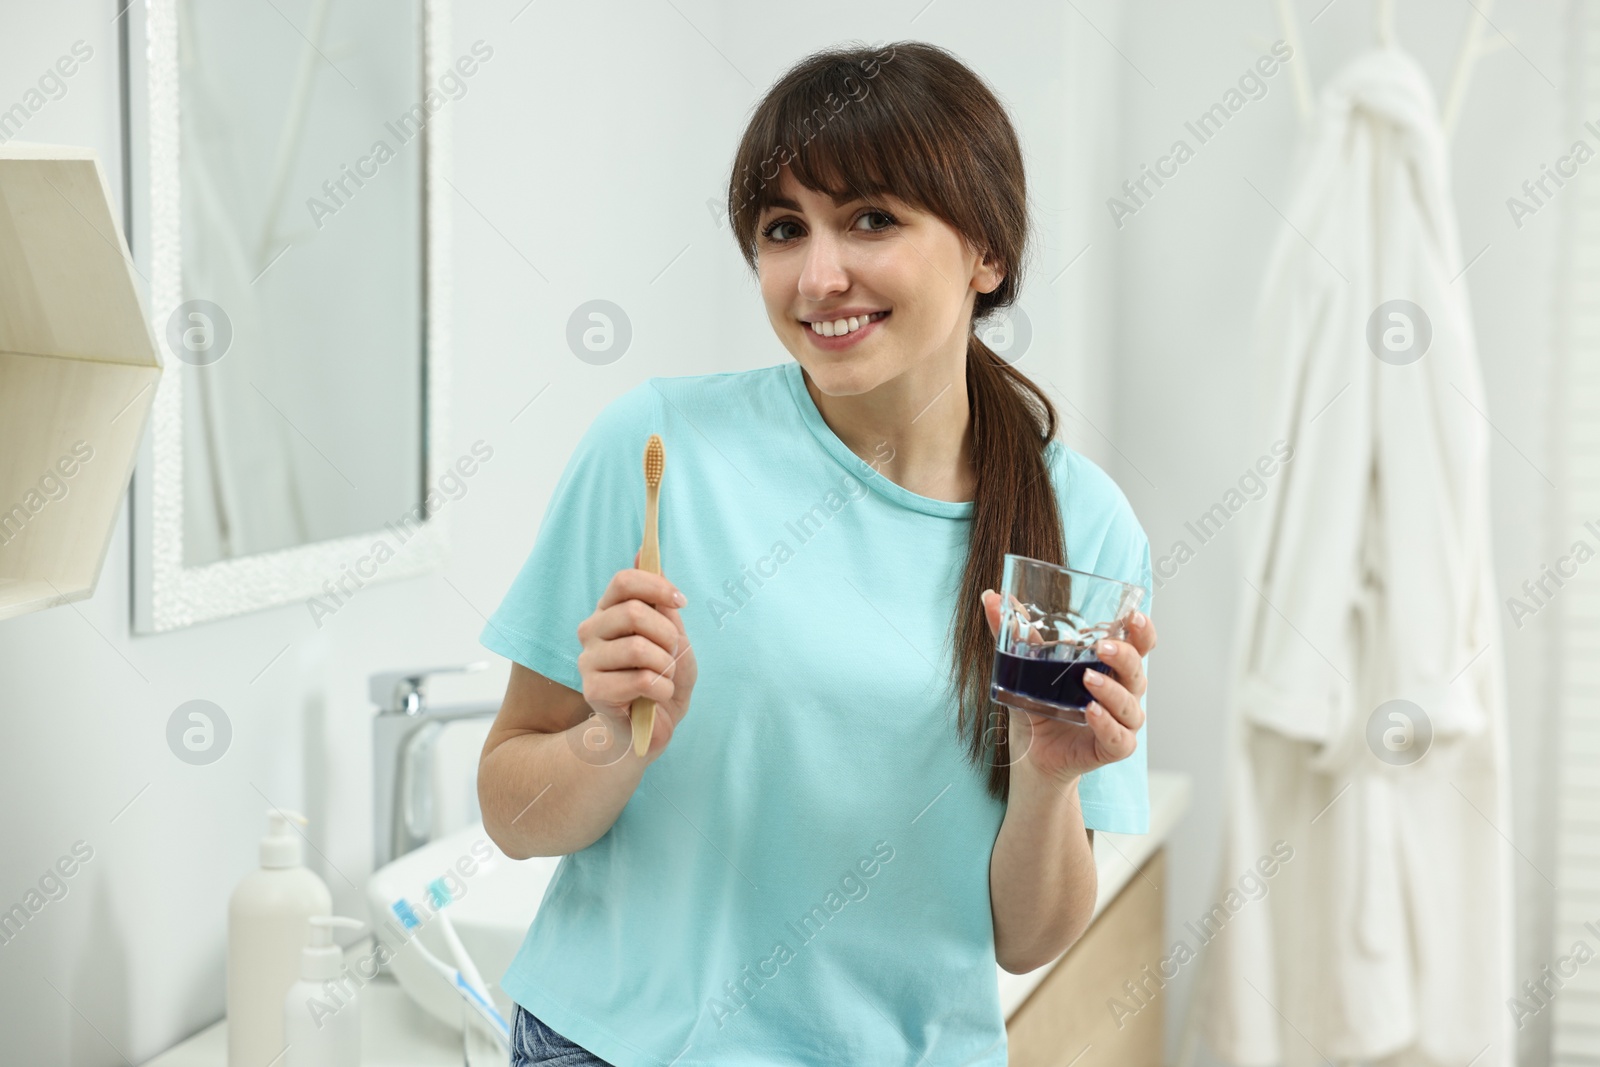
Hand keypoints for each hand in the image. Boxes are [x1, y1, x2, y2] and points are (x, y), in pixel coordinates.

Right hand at [575, 551, 696, 759]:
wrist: (651, 727)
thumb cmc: (662, 679)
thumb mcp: (672, 638)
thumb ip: (661, 604)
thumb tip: (641, 553)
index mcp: (609, 612)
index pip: (623, 581)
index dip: (656, 586)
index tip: (681, 601)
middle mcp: (592, 632)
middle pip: (632, 612)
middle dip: (668, 634)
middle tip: (673, 653)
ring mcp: (588, 661)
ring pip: (638, 647)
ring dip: (666, 665)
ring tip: (666, 677)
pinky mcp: (594, 691)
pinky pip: (642, 679)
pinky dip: (663, 688)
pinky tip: (658, 695)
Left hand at [981, 589, 1154, 782]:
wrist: (1030, 752)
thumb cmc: (1039, 704)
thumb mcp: (1023, 666)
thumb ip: (1012, 633)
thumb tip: (992, 598)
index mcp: (1110, 667)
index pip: (1138, 645)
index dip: (1142, 631)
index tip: (1133, 616)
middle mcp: (1123, 692)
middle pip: (1137, 670)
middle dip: (1125, 655)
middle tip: (1103, 646)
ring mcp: (1121, 721)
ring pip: (1130, 705)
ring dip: (1112, 691)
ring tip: (1088, 679)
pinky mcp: (1113, 748)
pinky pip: (1119, 738)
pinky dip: (1106, 724)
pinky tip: (1091, 712)